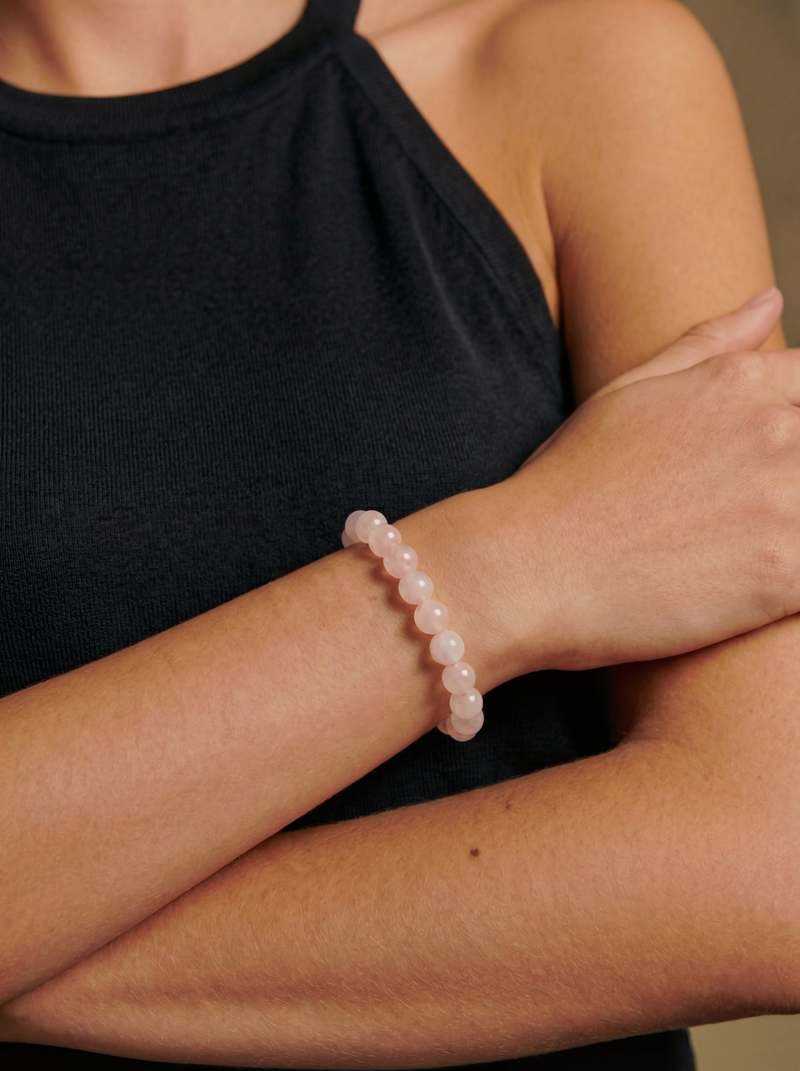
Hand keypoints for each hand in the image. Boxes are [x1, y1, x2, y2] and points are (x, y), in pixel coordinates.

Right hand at [497, 287, 799, 670]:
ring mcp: (785, 501)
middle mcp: (776, 430)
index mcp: (741, 382)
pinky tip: (754, 581)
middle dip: (790, 475)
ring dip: (793, 519)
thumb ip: (709, 343)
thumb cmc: (566, 482)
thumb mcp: (629, 392)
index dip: (793, 419)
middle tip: (739, 508)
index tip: (760, 463)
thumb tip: (771, 298)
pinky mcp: (786, 574)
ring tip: (735, 539)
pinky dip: (796, 571)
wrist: (527, 569)